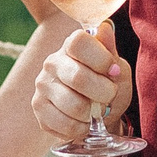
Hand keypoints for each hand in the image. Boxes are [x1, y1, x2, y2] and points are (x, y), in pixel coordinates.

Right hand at [32, 28, 131, 146]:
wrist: (96, 113)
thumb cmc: (108, 85)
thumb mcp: (117, 69)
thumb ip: (111, 52)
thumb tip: (105, 28)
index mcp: (72, 45)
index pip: (79, 42)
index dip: (101, 59)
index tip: (114, 72)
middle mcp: (53, 62)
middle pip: (78, 77)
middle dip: (103, 92)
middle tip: (110, 96)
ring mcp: (43, 85)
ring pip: (73, 105)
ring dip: (93, 113)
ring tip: (97, 111)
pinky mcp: (39, 108)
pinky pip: (64, 124)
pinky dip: (81, 128)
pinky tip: (84, 122)